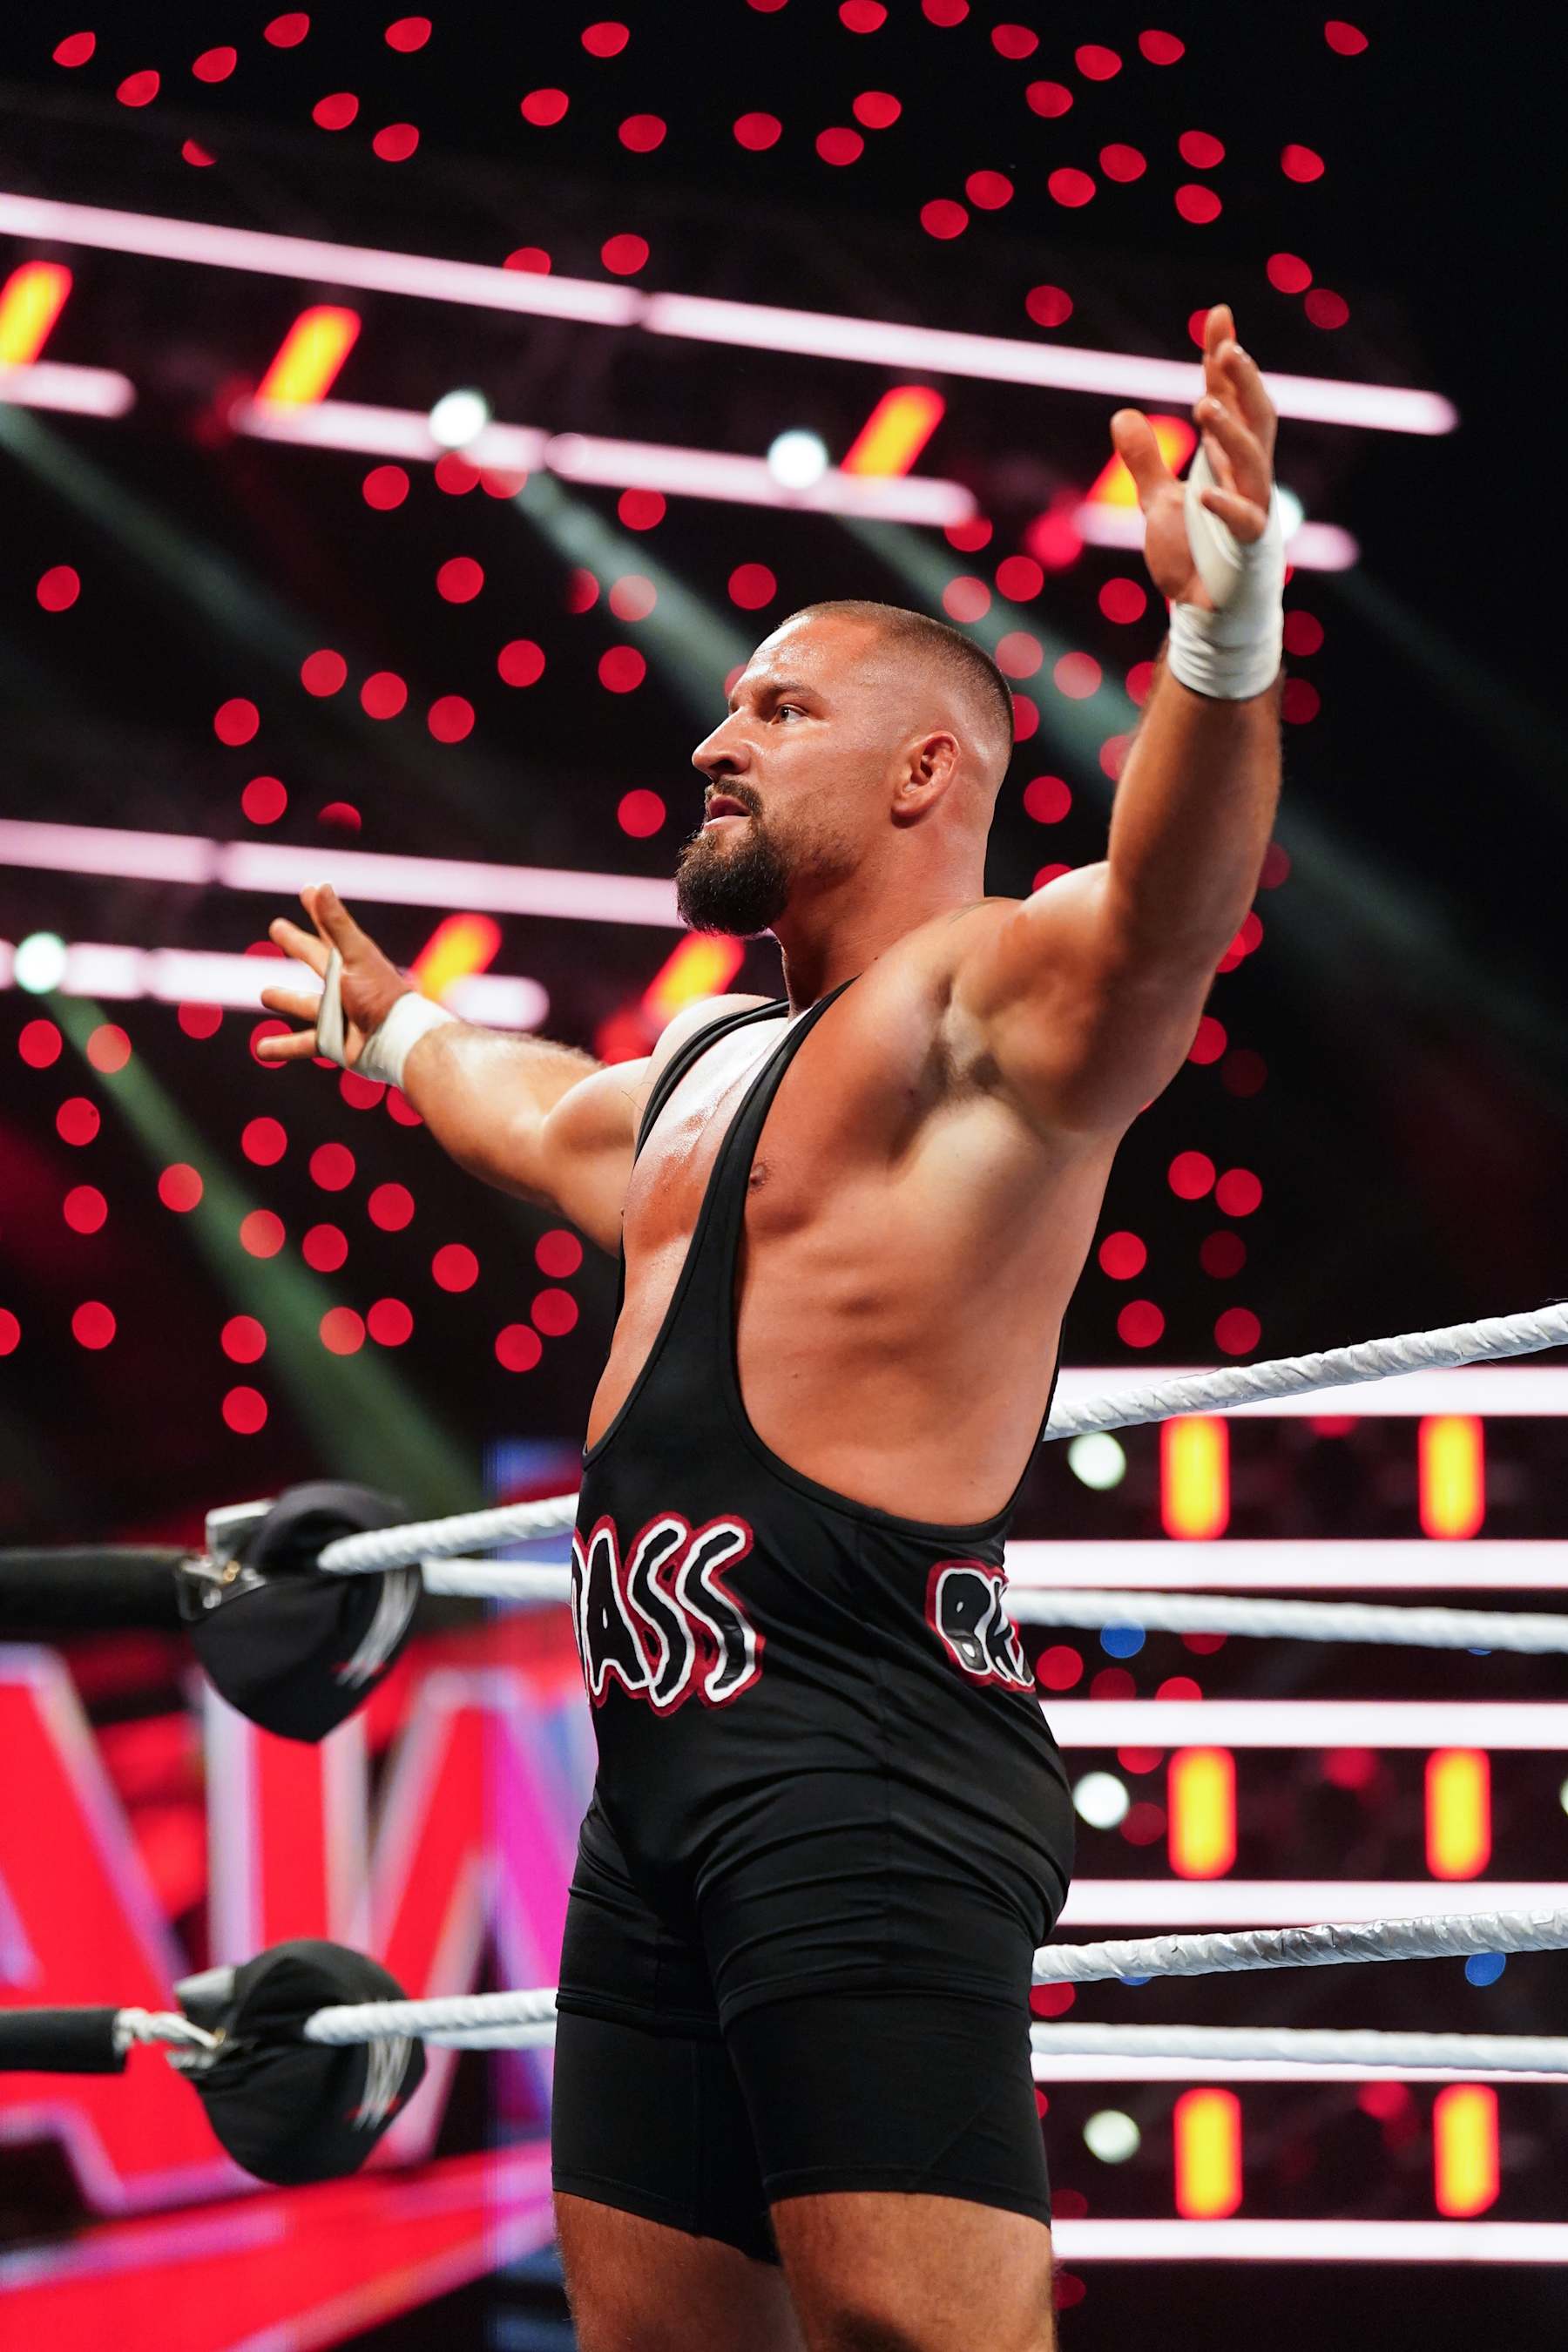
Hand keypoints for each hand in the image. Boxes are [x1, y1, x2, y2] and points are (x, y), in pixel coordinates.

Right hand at [256, 885, 410, 1065]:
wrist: (400, 1041)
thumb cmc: (381, 995)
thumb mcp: (356, 956)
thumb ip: (336, 924)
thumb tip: (319, 885)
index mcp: (351, 961)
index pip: (330, 928)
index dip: (318, 909)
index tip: (308, 890)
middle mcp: (343, 984)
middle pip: (314, 958)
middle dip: (296, 944)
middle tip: (277, 928)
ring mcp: (337, 1013)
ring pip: (304, 1004)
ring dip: (285, 999)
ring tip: (265, 994)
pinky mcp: (333, 1041)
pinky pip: (302, 1044)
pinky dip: (282, 1047)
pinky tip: (261, 1050)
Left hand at [1108, 302, 1278, 608]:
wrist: (1207, 616)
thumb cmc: (1193, 558)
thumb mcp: (1158, 503)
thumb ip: (1145, 461)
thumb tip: (1121, 414)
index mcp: (1226, 462)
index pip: (1228, 399)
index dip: (1222, 360)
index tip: (1218, 315)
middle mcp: (1245, 478)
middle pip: (1255, 418)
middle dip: (1243, 383)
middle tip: (1227, 348)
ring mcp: (1251, 510)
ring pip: (1253, 462)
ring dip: (1230, 433)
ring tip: (1205, 404)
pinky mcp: (1249, 550)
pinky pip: (1245, 522)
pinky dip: (1226, 507)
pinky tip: (1203, 494)